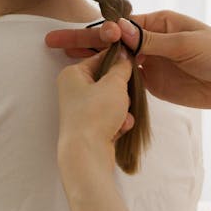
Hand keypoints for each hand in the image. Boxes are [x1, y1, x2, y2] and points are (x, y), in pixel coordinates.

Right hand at [47, 10, 210, 128]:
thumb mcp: (185, 44)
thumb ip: (151, 41)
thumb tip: (120, 32)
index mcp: (160, 22)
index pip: (122, 25)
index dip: (98, 30)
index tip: (79, 34)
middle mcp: (152, 40)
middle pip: (112, 41)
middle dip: (83, 41)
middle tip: (54, 42)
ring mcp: (151, 63)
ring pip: (115, 60)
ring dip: (91, 60)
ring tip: (62, 59)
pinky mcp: (154, 84)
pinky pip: (126, 80)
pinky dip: (108, 79)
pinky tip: (89, 79)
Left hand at [57, 48, 133, 173]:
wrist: (87, 153)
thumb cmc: (96, 113)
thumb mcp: (114, 84)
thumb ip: (121, 67)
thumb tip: (125, 56)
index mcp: (73, 74)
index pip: (100, 58)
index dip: (120, 59)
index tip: (137, 59)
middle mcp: (74, 91)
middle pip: (108, 81)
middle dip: (122, 91)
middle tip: (126, 96)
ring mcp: (81, 110)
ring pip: (112, 101)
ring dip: (123, 109)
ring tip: (121, 117)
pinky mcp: (90, 127)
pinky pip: (111, 118)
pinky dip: (119, 123)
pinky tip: (119, 129)